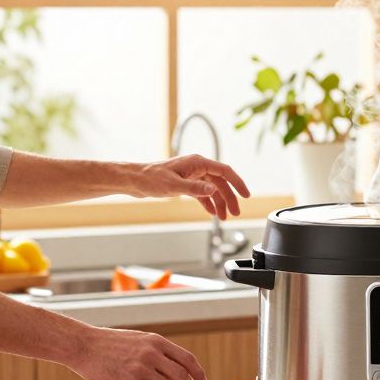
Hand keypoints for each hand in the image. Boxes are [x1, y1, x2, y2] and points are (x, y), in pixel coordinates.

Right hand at [67, 327, 208, 379]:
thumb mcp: (139, 340)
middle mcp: (152, 353)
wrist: (83, 345)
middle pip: (182, 376)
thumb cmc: (109, 344)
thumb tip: (174, 368)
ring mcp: (140, 367)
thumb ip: (157, 351)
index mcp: (157, 341)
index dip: (198, 373)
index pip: (187, 359)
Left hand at [134, 155, 251, 218]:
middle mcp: (197, 167)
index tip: (246, 195)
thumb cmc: (150, 178)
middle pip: (220, 183)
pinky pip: (203, 193)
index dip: (237, 183)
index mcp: (197, 162)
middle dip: (229, 198)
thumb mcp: (173, 185)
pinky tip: (212, 212)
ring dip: (220, 203)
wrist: (134, 180)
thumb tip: (212, 191)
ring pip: (212, 189)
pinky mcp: (185, 183)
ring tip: (224, 217)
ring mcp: (191, 175)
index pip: (224, 171)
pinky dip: (209, 203)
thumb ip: (194, 188)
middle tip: (235, 212)